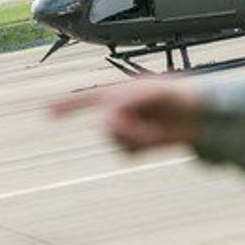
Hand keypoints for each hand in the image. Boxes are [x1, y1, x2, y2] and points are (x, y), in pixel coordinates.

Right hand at [50, 78, 203, 152]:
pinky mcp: (136, 145)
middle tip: (149, 127)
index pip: (86, 98)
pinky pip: (127, 154)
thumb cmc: (179, 95)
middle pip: (105, 127)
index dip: (64, 105)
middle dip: (127, 129)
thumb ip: (131, 97)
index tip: (45, 113)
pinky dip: (142, 148)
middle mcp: (119, 111)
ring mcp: (126, 128)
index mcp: (120, 92)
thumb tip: (108, 111)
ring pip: (115, 143)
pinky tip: (157, 137)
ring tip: (157, 129)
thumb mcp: (158, 90)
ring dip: (136, 139)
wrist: (200, 116)